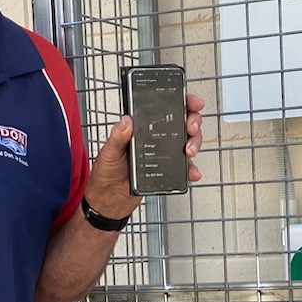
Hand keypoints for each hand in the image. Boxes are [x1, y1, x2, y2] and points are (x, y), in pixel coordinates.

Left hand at [85, 94, 206, 218]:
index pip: (165, 108)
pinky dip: (192, 169)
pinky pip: (185, 167)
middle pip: (183, 122)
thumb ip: (117, 137)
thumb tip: (126, 121)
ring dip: (194, 144)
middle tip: (190, 128)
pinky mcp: (168, 169)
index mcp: (142, 127)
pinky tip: (192, 172)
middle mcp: (155, 137)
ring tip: (188, 151)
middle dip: (193, 122)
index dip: (182, 102)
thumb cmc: (106, 172)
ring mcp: (164, 153)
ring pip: (188, 142)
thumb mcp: (109, 151)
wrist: (109, 199)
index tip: (192, 103)